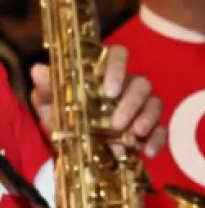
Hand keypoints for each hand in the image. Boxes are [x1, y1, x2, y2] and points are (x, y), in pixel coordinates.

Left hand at [30, 45, 165, 157]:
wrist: (72, 146)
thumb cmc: (63, 115)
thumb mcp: (51, 103)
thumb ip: (48, 88)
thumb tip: (39, 70)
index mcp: (104, 74)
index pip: (118, 55)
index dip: (118, 68)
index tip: (109, 91)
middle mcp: (127, 86)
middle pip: (141, 83)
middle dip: (131, 103)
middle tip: (116, 123)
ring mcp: (142, 107)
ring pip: (155, 104)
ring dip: (147, 119)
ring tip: (134, 135)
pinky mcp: (151, 129)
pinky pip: (162, 130)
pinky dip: (158, 140)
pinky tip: (148, 152)